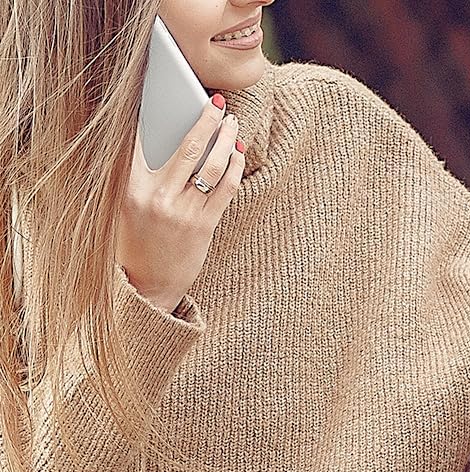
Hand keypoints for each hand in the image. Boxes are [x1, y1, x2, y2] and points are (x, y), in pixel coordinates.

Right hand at [116, 97, 245, 313]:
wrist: (148, 284)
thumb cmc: (139, 238)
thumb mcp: (130, 202)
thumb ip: (144, 171)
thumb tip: (170, 133)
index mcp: (131, 186)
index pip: (143, 136)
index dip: (159, 109)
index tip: (173, 88)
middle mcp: (156, 196)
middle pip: (188, 145)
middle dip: (206, 119)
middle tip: (217, 102)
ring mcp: (182, 211)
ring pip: (211, 164)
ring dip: (226, 140)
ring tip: (232, 125)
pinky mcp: (203, 225)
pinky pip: (225, 187)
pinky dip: (234, 166)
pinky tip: (238, 154)